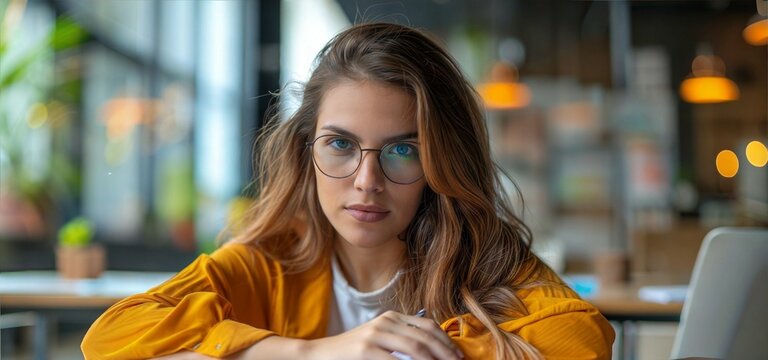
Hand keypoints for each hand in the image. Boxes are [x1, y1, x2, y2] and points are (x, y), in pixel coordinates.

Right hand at [303, 310, 463, 359]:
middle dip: (445, 353)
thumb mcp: (380, 340)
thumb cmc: (353, 353)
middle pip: (425, 336)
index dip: (446, 341)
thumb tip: (432, 353)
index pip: (428, 325)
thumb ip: (402, 341)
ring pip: (416, 348)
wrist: (320, 354)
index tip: (458, 356)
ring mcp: (375, 335)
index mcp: (392, 316)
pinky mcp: (366, 350)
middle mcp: (386, 321)